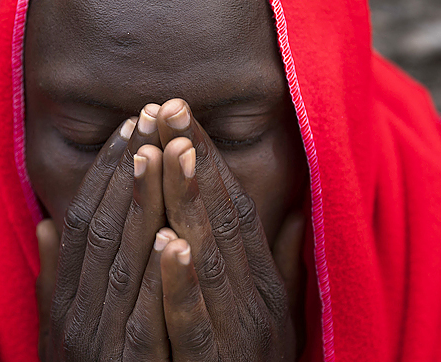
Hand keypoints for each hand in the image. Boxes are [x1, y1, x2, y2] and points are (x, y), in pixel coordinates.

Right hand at [36, 106, 172, 360]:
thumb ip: (57, 278)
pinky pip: (144, 320)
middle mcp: (76, 315)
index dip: (107, 171)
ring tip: (158, 151)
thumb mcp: (63, 330)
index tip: (131, 125)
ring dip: (138, 206)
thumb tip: (46, 224)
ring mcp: (101, 343)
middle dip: (126, 170)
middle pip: (101, 229)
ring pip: (120, 263)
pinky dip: (158, 279)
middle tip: (150, 114)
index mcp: (66, 298)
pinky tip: (173, 238)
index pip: (84, 220)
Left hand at [153, 99, 305, 361]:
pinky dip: (183, 283)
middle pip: (223, 220)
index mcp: (260, 280)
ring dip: (190, 204)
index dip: (205, 158)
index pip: (233, 207)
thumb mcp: (261, 312)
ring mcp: (241, 333)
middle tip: (168, 107)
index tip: (178, 112)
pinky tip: (167, 242)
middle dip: (194, 161)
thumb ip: (264, 262)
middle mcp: (257, 299)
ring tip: (170, 153)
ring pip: (211, 259)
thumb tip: (272, 211)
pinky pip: (197, 323)